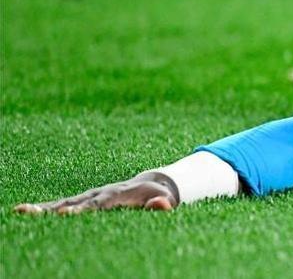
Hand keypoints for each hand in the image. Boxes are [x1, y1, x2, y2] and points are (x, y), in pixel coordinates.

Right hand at [13, 172, 178, 215]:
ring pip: (64, 202)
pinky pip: (62, 205)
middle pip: (75, 201)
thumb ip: (163, 203)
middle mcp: (100, 193)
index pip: (99, 204)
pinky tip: (24, 212)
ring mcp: (90, 196)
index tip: (65, 214)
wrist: (152, 183)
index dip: (83, 209)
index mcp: (118, 195)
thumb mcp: (167, 200)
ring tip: (20, 211)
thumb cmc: (158, 196)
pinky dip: (45, 209)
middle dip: (54, 207)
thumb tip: (163, 204)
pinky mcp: (84, 201)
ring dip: (43, 208)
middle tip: (32, 211)